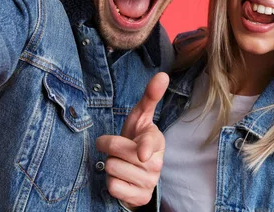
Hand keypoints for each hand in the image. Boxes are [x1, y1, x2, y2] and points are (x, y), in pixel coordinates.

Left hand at [96, 72, 168, 208]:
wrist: (135, 171)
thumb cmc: (136, 139)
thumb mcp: (140, 117)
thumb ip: (150, 96)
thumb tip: (163, 74)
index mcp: (157, 141)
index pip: (150, 142)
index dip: (144, 148)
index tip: (143, 153)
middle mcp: (157, 163)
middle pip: (117, 152)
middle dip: (110, 147)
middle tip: (117, 147)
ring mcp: (150, 182)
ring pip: (112, 169)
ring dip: (110, 166)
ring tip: (121, 163)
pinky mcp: (140, 198)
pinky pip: (113, 187)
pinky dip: (111, 183)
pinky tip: (121, 179)